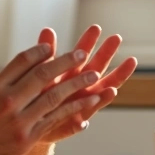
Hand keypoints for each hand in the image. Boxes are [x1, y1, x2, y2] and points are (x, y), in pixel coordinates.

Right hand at [0, 42, 101, 154]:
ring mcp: (18, 121)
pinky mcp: (26, 140)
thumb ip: (3, 82)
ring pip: (55, 96)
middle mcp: (7, 101)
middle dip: (67, 61)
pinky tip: (88, 103)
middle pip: (43, 74)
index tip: (53, 47)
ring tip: (94, 74)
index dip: (42, 51)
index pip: (24, 60)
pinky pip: (55, 121)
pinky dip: (74, 110)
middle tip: (83, 52)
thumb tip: (25, 67)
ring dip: (78, 83)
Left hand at [35, 25, 137, 143]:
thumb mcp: (40, 74)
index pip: (82, 55)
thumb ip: (45, 55)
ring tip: (126, 67)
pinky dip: (97, 104)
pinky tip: (110, 94)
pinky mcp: (75, 124)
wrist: (29, 126)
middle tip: (115, 38)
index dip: (88, 42)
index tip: (96, 27)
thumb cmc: (36, 97)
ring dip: (113, 78)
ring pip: (100, 91)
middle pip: (96, 68)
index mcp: (70, 75)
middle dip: (106, 54)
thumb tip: (47, 29)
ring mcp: (81, 106)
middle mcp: (80, 89)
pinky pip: (88, 114)